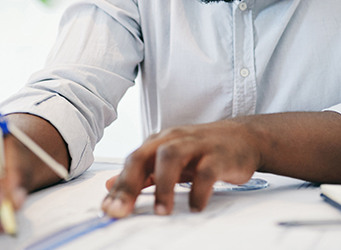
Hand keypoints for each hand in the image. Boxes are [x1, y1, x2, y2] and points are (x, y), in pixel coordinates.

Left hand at [101, 120, 260, 217]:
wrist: (241, 137)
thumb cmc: (200, 150)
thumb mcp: (168, 159)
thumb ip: (142, 173)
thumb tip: (110, 186)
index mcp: (158, 142)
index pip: (132, 161)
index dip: (118, 185)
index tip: (107, 209)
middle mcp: (173, 139)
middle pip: (144, 155)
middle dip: (129, 183)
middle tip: (121, 211)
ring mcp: (195, 145)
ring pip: (171, 156)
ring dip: (163, 185)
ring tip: (161, 211)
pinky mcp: (218, 155)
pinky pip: (206, 170)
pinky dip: (199, 190)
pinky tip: (194, 207)